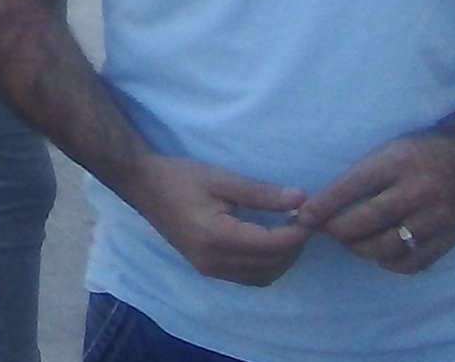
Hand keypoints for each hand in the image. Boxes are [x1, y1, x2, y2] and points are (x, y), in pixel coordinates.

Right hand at [128, 154, 311, 286]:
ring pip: (264, 276)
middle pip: (273, 264)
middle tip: (302, 219)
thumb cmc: (179, 177)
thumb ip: (261, 193)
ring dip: (283, 258)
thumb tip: (302, 199)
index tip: (312, 212)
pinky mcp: (207, 269)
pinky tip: (267, 242)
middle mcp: (215, 261)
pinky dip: (267, 265)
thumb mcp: (221, 178)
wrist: (142, 184)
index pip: (274, 244)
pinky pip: (249, 277)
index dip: (299, 231)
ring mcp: (210, 269)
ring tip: (287, 230)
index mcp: (217, 237)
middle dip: (295, 245)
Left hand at [296, 133, 454, 274]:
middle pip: (368, 220)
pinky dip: (390, 262)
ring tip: (352, 242)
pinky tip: (380, 253)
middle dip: (339, 231)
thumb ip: (356, 177)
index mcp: (395, 163)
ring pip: (389, 246)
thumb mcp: (384, 152)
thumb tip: (315, 206)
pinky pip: (414, 262)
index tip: (303, 218)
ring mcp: (437, 217)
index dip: (323, 206)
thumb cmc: (415, 154)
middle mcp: (418, 190)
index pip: (351, 187)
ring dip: (361, 249)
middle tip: (327, 232)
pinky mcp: (450, 237)